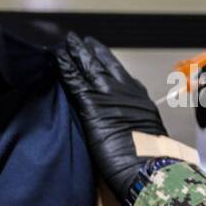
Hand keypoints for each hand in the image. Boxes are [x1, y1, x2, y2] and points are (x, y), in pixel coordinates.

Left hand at [55, 33, 166, 200]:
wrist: (149, 165)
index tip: (97, 52)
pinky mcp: (91, 103)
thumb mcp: (146, 133)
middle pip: (103, 63)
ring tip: (65, 41)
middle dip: (89, 50)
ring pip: (88, 66)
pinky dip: (64, 66)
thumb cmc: (150, 159)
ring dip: (74, 53)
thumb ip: (134, 122)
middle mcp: (124, 90)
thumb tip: (126, 125)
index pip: (118, 72)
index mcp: (138, 97)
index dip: (105, 61)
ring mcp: (108, 93)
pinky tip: (56, 57)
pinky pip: (74, 79)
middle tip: (78, 39)